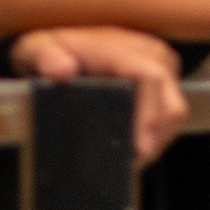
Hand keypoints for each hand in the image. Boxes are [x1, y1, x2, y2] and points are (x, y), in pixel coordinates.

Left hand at [10, 26, 187, 164]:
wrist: (64, 45)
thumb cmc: (52, 51)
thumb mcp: (35, 48)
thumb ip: (44, 56)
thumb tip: (61, 71)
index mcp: (123, 46)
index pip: (150, 77)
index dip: (149, 115)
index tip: (139, 147)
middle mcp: (150, 56)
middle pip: (171, 104)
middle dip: (154, 139)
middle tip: (130, 164)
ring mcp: (162, 71)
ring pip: (173, 115)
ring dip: (155, 141)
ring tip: (127, 159)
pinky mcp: (164, 86)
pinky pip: (169, 116)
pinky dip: (155, 135)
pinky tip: (134, 146)